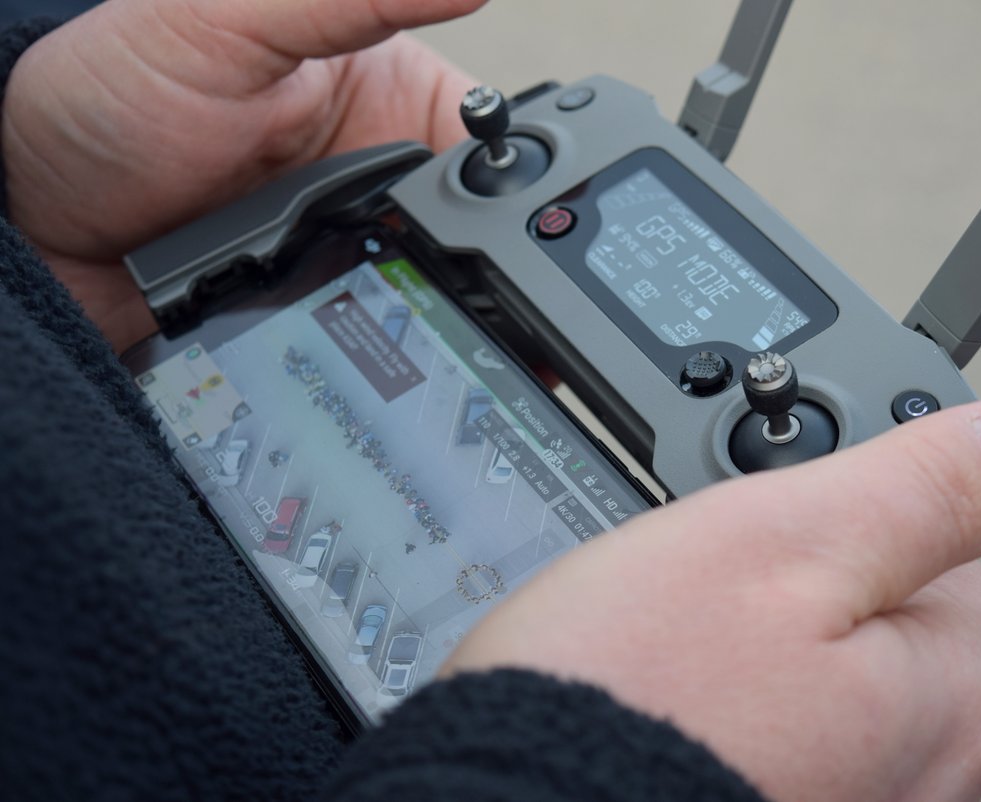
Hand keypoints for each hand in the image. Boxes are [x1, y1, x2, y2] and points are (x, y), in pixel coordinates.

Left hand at [2, 0, 486, 351]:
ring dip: (466, 330)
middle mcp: (383, 186)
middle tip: (521, 314)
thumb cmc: (107, 99)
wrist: (21, 220)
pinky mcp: (318, 321)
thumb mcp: (233, 21)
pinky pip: (384, 351)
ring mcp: (353, 259)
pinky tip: (426, 383)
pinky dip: (406, 368)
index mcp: (393, 105)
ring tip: (486, 360)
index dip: (533, 193)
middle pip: (487, 240)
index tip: (556, 230)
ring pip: (446, 305)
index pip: (501, 151)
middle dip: (508, 279)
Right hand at [442, 398, 980, 801]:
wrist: (511, 800)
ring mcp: (859, 798)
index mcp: (954, 686)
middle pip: (873, 606)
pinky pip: (771, 719)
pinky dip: (724, 701)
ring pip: (811, 663)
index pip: (934, 537)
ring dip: (747, 643)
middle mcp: (929, 766)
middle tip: (699, 597)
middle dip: (788, 582)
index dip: (830, 512)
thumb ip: (926, 486)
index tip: (757, 523)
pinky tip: (669, 702)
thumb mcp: (784, 537)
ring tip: (669, 651)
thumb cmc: (635, 696)